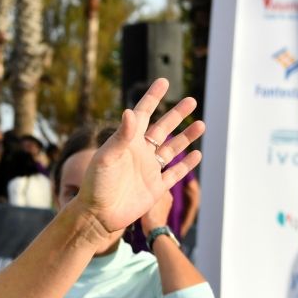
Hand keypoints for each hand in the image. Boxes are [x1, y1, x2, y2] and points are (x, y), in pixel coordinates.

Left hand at [71, 79, 203, 235]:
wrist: (98, 216)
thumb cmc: (96, 185)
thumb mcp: (106, 158)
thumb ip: (120, 136)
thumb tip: (130, 111)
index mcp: (127, 142)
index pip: (142, 114)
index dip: (152, 98)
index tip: (163, 81)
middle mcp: (139, 153)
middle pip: (162, 128)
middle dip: (176, 114)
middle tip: (191, 100)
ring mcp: (149, 170)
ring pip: (172, 149)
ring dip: (186, 137)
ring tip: (201, 124)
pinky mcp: (155, 188)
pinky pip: (174, 173)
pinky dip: (186, 164)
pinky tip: (197, 154)